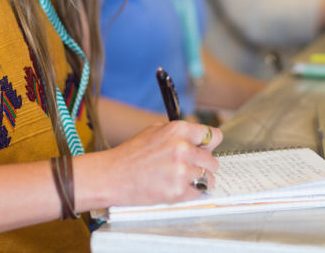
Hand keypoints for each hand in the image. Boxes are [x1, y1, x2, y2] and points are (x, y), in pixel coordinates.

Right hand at [100, 121, 222, 206]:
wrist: (110, 176)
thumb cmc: (131, 154)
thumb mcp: (155, 131)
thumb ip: (180, 133)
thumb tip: (202, 140)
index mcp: (179, 130)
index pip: (214, 136)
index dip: (209, 145)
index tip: (204, 150)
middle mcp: (183, 148)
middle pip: (213, 160)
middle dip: (203, 165)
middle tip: (187, 168)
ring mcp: (181, 171)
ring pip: (209, 178)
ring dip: (199, 180)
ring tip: (181, 179)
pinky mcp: (177, 191)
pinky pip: (198, 193)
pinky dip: (190, 193)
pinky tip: (175, 188)